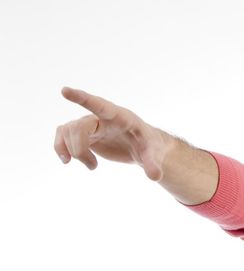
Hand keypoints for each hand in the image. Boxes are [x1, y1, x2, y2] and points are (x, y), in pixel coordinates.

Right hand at [54, 87, 172, 180]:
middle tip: (93, 167)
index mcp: (120, 117)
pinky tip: (67, 160)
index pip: (99, 104)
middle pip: (78, 127)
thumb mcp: (154, 154)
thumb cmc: (150, 146)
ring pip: (67, 131)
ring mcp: (92, 125)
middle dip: (79, 149)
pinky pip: (63, 134)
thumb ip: (153, 164)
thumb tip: (155, 176)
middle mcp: (102, 117)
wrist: (144, 148)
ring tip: (92, 166)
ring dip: (74, 152)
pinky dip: (60, 147)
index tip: (64, 91)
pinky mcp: (85, 134)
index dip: (82, 98)